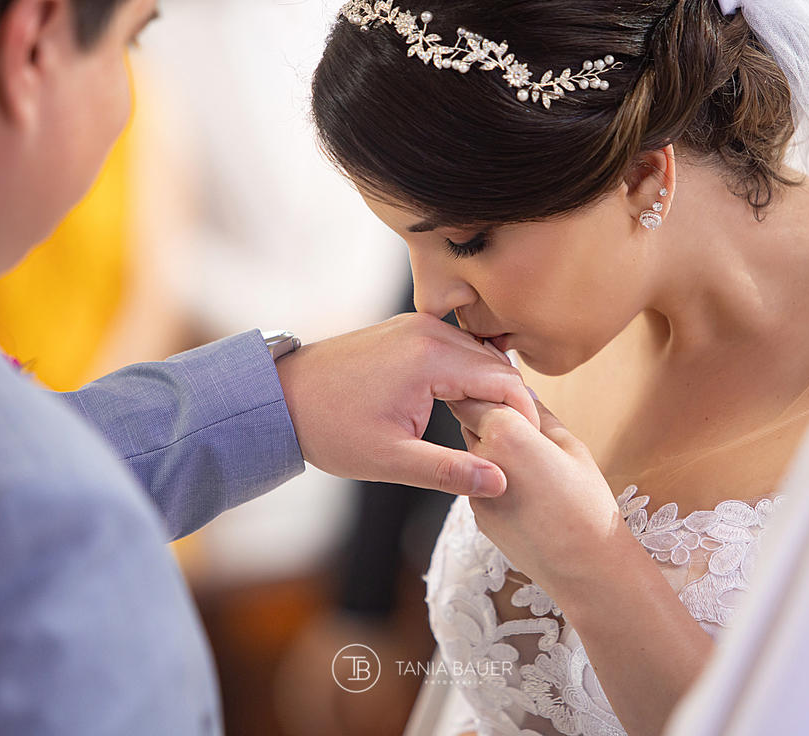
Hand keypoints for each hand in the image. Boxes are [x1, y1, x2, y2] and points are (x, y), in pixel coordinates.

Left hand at [275, 313, 539, 496]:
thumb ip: (448, 471)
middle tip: (514, 446)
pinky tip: (461, 408)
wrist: (281, 396)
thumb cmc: (330, 428)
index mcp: (430, 357)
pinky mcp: (405, 329)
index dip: (525, 417)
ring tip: (490, 432)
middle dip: (510, 403)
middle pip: (496, 364)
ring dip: (489, 388)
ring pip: (477, 354)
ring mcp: (416, 325)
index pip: (505, 381)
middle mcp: (428, 330)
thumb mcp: (390, 460)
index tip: (528, 449)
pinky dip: (466, 374)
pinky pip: (454, 348)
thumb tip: (500, 483)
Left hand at [448, 394, 712, 735]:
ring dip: (485, 439)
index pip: (478, 390)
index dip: (485, 379)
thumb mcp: (571, 447)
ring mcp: (474, 489)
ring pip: (471, 448)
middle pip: (467, 416)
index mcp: (507, 433)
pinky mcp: (476, 514)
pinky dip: (490, 470)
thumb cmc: (588, 503)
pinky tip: (519, 478)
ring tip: (517, 442)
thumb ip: (540, 414)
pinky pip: (477, 479)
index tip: (493, 371)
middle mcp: (481, 459)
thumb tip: (522, 390)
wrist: (584, 568)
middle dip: (480, 405)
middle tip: (502, 399)